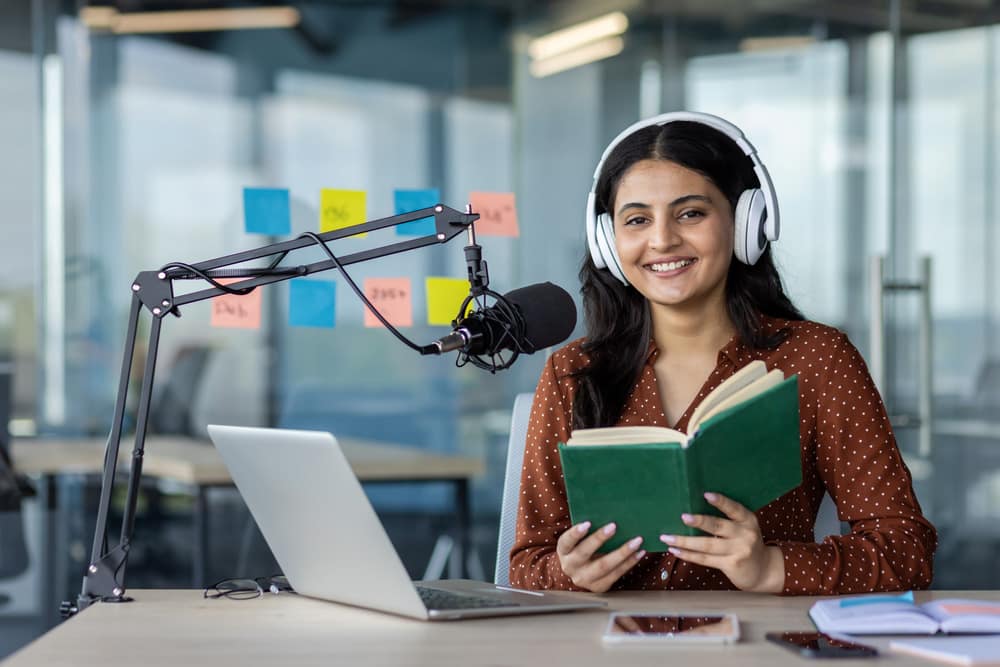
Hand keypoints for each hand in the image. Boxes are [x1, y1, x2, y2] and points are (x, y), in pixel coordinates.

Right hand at [556, 521, 644, 592]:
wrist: (579, 573)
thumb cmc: (581, 547)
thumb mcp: (577, 540)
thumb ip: (587, 529)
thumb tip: (607, 512)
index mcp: (564, 551)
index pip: (566, 541)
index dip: (576, 533)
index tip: (587, 523)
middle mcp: (571, 566)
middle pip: (585, 553)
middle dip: (599, 539)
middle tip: (614, 526)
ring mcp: (584, 579)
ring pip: (604, 566)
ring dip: (622, 552)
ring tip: (636, 540)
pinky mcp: (599, 586)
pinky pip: (616, 574)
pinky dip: (629, 562)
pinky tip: (639, 552)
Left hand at [659, 492, 783, 592]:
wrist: (764, 571)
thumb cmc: (746, 543)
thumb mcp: (744, 528)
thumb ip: (728, 520)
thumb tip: (693, 508)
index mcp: (748, 520)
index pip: (734, 508)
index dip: (721, 501)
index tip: (706, 494)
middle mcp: (745, 534)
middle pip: (718, 526)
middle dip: (699, 521)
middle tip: (683, 517)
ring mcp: (739, 551)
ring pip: (707, 545)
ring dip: (685, 541)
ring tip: (667, 537)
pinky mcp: (731, 565)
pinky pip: (705, 559)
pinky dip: (688, 555)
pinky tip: (675, 550)